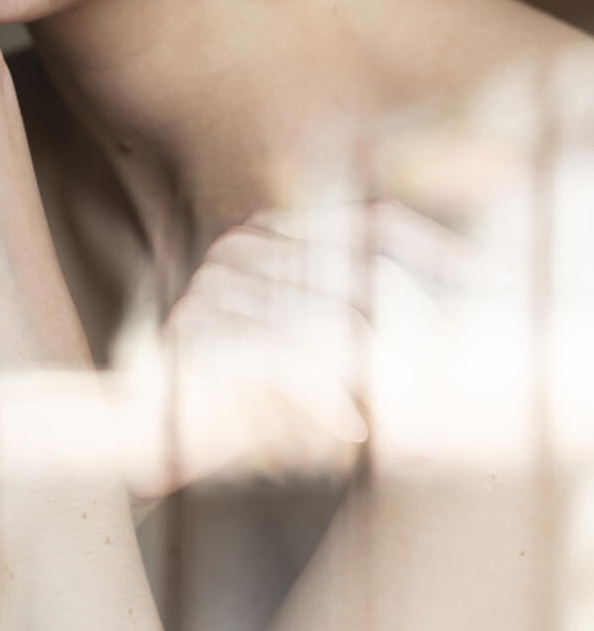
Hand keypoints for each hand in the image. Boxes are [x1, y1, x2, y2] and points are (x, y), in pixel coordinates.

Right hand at [114, 201, 506, 503]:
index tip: (496, 283)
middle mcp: (246, 244)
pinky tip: (351, 425)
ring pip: (325, 319)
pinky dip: (321, 394)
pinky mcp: (192, 331)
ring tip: (404, 423)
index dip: (440, 251)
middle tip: (445, 380)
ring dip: (371, 376)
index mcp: (279, 231)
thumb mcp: (321, 343)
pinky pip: (281, 357)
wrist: (160, 432)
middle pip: (359, 273)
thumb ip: (368, 312)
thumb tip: (478, 286)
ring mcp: (216, 283)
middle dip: (413, 331)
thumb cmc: (254, 388)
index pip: (376, 225)